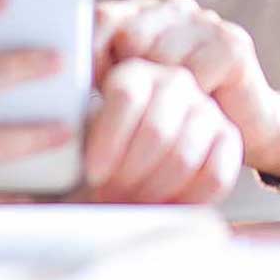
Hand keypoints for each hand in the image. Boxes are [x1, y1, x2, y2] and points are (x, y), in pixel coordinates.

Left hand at [78, 57, 241, 203]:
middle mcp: (174, 82)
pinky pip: (214, 175)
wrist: (138, 165)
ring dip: (153, 190)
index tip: (94, 174)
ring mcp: (206, 108)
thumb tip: (50, 147)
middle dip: (130, 174)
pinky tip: (164, 206)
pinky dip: (187, 200)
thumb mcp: (80, 136)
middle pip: (156, 130)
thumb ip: (71, 134)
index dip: (109, 141)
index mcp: (133, 73)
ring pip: (183, 155)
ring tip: (132, 203)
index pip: (126, 97)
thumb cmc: (102, 152)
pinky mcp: (230, 138)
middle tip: (112, 196)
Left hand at [94, 0, 279, 177]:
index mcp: (142, 13)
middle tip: (138, 109)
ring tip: (172, 111)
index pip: (101, 18)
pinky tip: (201, 106)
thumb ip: (101, 78)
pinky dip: (192, 100)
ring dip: (162, 94)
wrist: (248, 129)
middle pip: (129, 37)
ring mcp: (204, 21)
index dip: (91, 56)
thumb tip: (62, 80)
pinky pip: (194, 74)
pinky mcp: (232, 43)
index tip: (92, 92)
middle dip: (128, 79)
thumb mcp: (132, 93)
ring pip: (161, 57)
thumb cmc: (178, 115)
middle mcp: (173, 9)